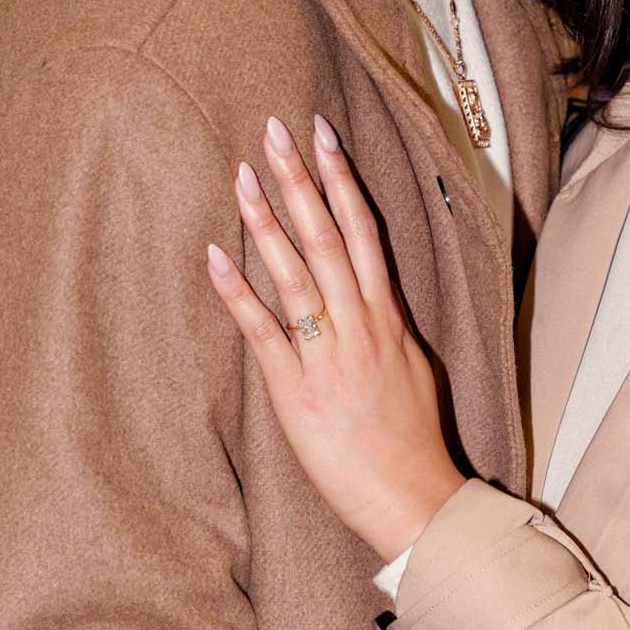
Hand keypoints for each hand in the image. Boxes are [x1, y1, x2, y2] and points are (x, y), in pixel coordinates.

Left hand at [208, 115, 464, 558]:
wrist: (414, 499)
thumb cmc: (413, 440)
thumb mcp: (415, 368)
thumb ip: (389, 325)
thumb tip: (373, 295)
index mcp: (389, 316)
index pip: (366, 230)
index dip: (342, 179)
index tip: (323, 135)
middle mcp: (361, 324)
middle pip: (329, 236)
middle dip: (301, 179)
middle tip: (277, 130)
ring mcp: (329, 355)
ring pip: (296, 272)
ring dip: (268, 220)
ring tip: (242, 174)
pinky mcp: (296, 391)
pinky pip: (264, 331)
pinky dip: (238, 291)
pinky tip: (215, 254)